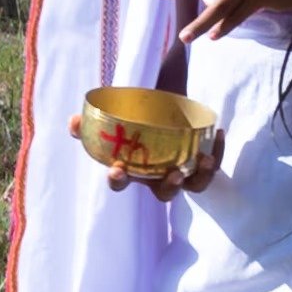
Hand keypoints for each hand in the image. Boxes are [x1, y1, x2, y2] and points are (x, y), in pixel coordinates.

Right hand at [72, 102, 223, 202]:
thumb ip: (92, 118)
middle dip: (170, 186)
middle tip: (174, 173)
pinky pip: (213, 164)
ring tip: (204, 160)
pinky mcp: (202, 160)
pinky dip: (218, 152)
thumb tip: (73, 122)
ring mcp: (183, 170)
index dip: (118, 181)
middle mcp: (159, 175)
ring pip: (194, 186)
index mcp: (134, 168)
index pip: (122, 183)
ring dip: (201, 177)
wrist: (166, 98)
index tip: (117, 170)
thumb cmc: (137, 111)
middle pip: (165, 193)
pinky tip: (218, 133)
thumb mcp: (114, 112)